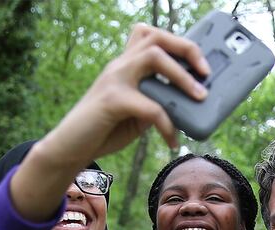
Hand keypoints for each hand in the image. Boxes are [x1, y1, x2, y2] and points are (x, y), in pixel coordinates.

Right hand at [12, 24, 209, 221]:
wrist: (69, 147)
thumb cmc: (102, 130)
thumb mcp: (135, 114)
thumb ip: (154, 101)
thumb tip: (185, 103)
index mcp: (124, 66)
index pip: (151, 36)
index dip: (178, 42)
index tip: (199, 61)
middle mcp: (119, 66)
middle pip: (156, 37)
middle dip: (188, 49)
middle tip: (206, 73)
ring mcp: (114, 80)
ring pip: (154, 57)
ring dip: (182, 77)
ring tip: (199, 97)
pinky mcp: (112, 100)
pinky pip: (150, 106)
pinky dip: (167, 124)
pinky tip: (172, 140)